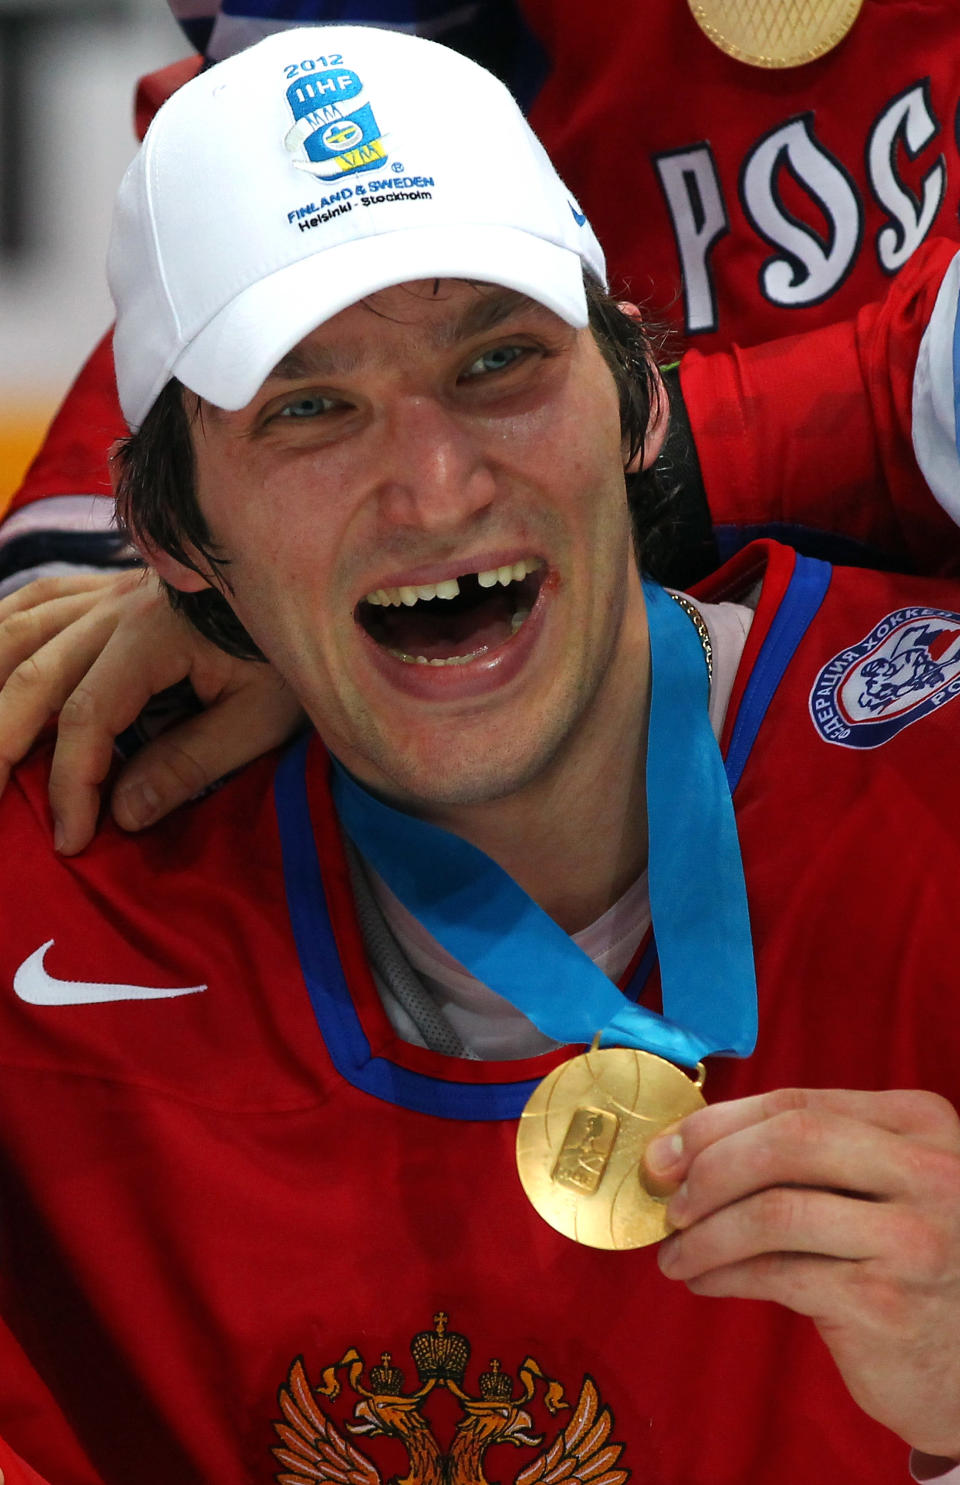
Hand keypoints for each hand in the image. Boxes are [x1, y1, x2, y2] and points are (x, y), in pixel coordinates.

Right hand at [0, 569, 305, 851]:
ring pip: (18, 631)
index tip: (72, 839)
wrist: (305, 575)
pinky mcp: (105, 587)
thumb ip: (192, 761)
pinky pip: (34, 601)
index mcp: (154, 636)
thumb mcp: (261, 715)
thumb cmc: (286, 652)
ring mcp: (105, 591)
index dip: (71, 783)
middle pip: (31, 673)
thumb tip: (121, 813)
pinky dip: (2, 635)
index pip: (88, 716)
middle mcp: (115, 606)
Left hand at [644, 1087, 959, 1458]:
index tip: (668, 1149)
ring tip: (675, 1254)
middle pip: (787, 1141)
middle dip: (708, 1166)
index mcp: (920, 1123)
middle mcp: (928, 1170)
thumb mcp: (881, 1186)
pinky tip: (704, 1280)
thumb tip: (683, 1150)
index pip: (797, 1102)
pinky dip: (723, 1274)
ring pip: (773, 1211)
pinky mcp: (885, 1303)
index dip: (719, 1123)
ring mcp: (912, 1238)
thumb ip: (809, 1157)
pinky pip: (777, 1274)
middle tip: (666, 1197)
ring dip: (704, 1233)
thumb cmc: (906, 1261)